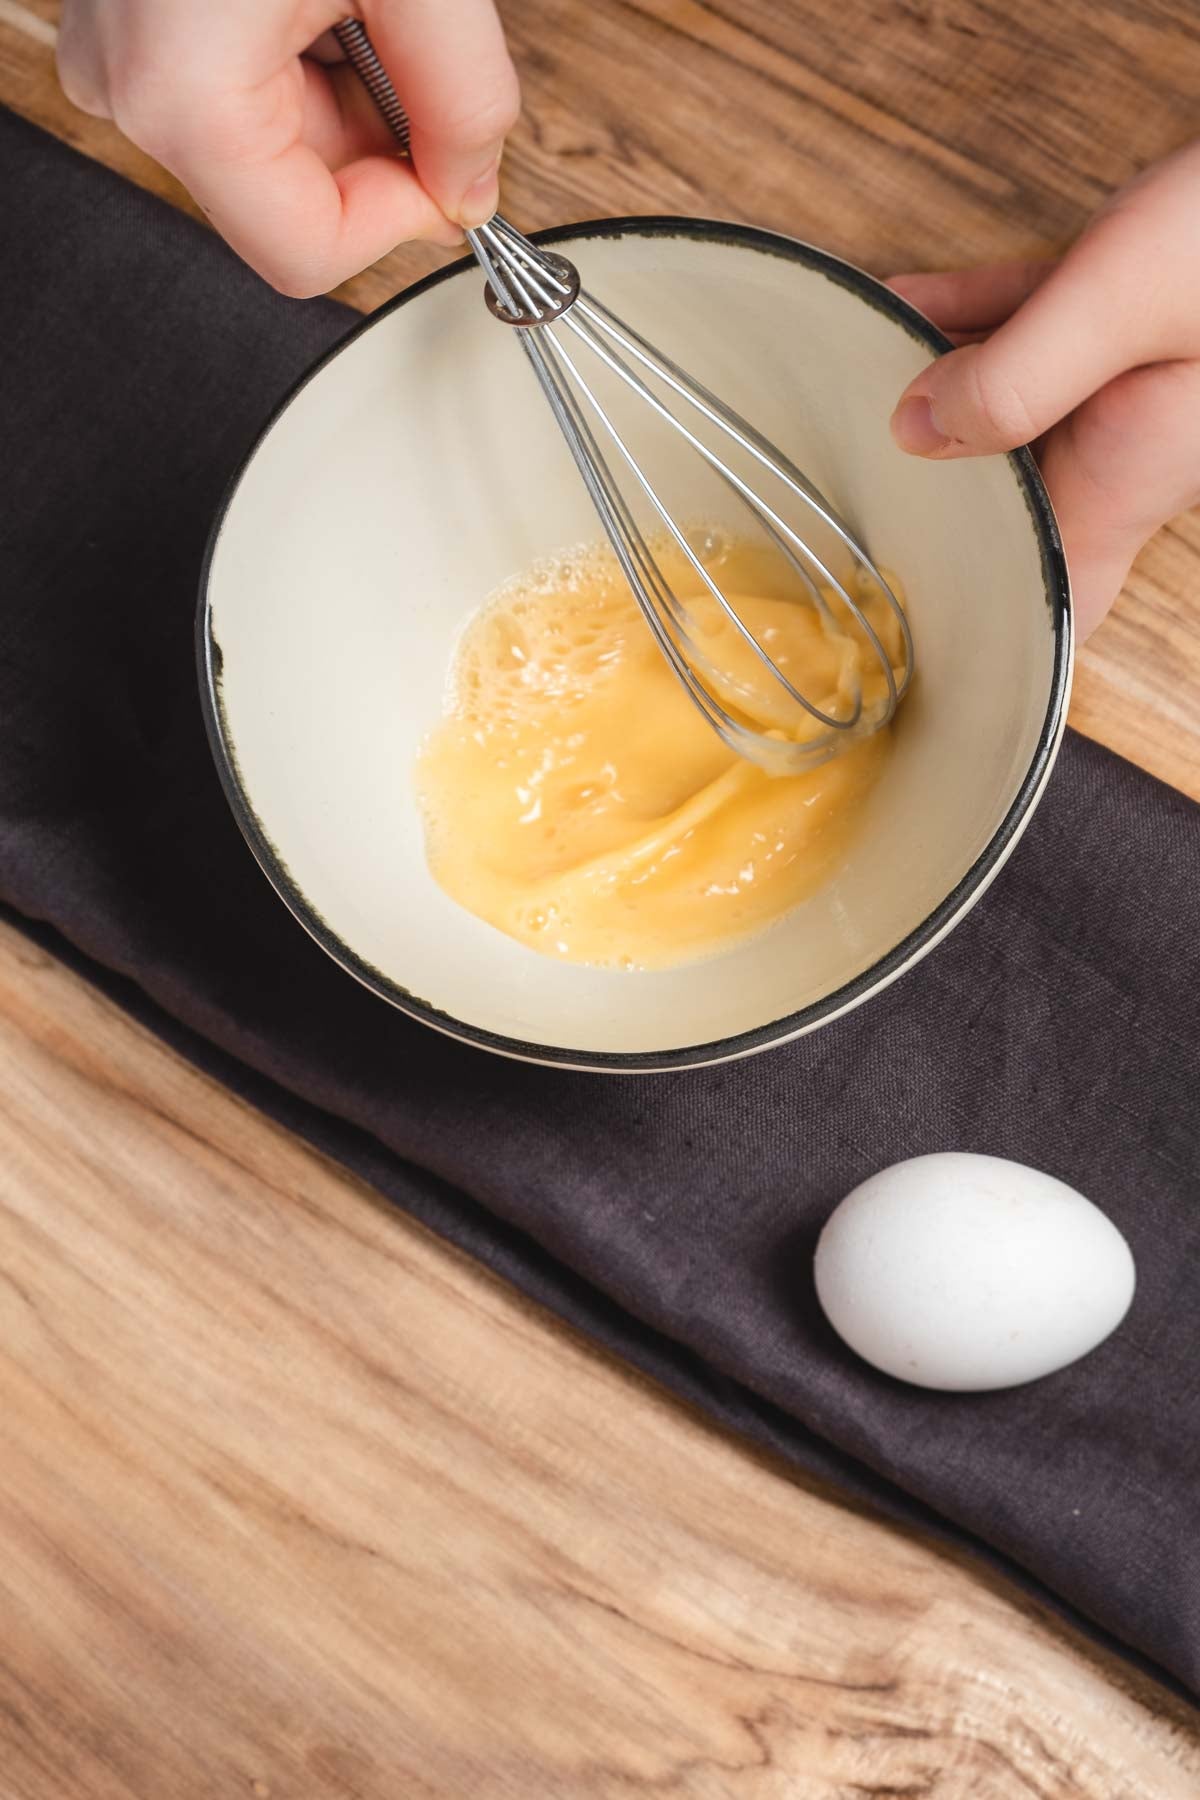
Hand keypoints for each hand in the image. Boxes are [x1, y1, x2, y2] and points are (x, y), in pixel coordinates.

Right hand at [57, 0, 519, 296]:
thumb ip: (466, 98)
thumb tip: (473, 186)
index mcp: (183, 92)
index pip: (308, 254)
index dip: (400, 222)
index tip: (450, 167)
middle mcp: (128, 86)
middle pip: (290, 200)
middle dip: (373, 143)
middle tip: (406, 42)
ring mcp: (119, 56)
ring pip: (269, 145)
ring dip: (342, 90)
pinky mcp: (128, 26)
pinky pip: (234, 87)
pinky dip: (300, 50)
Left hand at [887, 140, 1199, 637]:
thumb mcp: (1126, 303)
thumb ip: (1018, 375)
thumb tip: (914, 427)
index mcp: (1129, 473)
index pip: (1057, 596)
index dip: (995, 636)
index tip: (917, 653)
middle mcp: (1126, 443)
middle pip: (1008, 503)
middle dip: (931, 501)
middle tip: (844, 500)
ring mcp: (1128, 384)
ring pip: (1009, 411)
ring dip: (935, 398)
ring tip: (849, 380)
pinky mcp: (1132, 315)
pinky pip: (1032, 331)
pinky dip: (970, 320)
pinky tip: (906, 300)